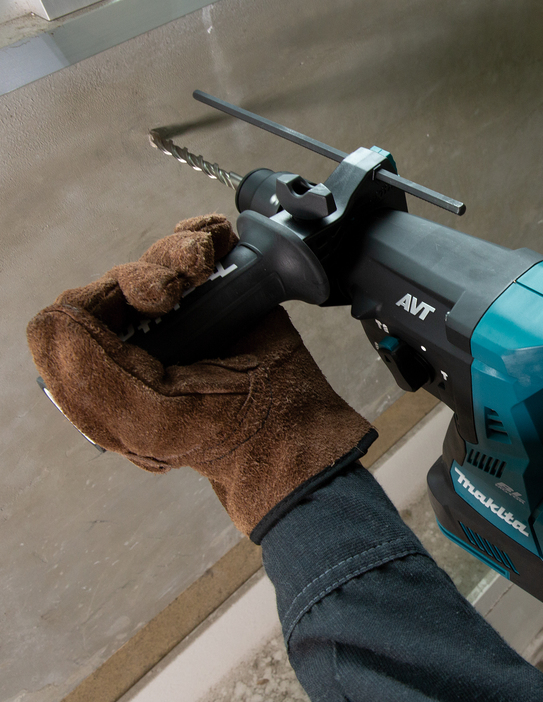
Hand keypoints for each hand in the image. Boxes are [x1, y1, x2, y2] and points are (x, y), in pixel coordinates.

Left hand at [27, 215, 374, 542]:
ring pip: (159, 257)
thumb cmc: (223, 434)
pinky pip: (203, 244)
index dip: (98, 300)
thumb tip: (57, 318)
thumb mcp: (145, 422)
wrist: (294, 426)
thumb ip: (89, 377)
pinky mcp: (227, 290)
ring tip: (201, 268)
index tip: (136, 305)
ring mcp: (186, 312)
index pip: (76, 315)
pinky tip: (216, 242)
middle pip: (118, 279)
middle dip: (144, 276)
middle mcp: (143, 339)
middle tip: (172, 292)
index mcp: (109, 372)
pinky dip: (206, 233)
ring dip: (177, 252)